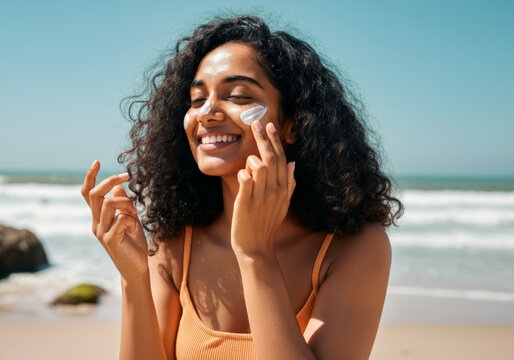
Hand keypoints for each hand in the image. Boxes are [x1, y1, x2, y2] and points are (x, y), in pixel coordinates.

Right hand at [81, 160, 148, 281]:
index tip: (97, 161)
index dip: (91, 177)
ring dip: (125, 203)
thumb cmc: (134, 245)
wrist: (137, 269)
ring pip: (108, 204)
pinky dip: (130, 219)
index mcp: (99, 218)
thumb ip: (123, 205)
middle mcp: (96, 223)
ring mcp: (101, 232)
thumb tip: (118, 187)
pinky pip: (120, 220)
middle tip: (127, 176)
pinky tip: (134, 228)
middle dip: (110, 180)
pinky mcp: (109, 240)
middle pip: (96, 194)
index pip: (88, 194)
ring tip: (135, 213)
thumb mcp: (131, 220)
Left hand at [231, 121, 295, 257]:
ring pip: (259, 167)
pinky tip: (243, 176)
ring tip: (249, 166)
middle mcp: (274, 191)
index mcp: (283, 189)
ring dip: (252, 160)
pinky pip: (246, 182)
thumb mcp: (283, 204)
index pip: (281, 158)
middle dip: (263, 139)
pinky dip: (244, 174)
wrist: (257, 247)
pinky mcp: (246, 204)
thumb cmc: (267, 224)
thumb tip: (292, 163)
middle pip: (270, 158)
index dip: (274, 141)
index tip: (268, 126)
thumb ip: (289, 183)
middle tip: (256, 123)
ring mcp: (260, 197)